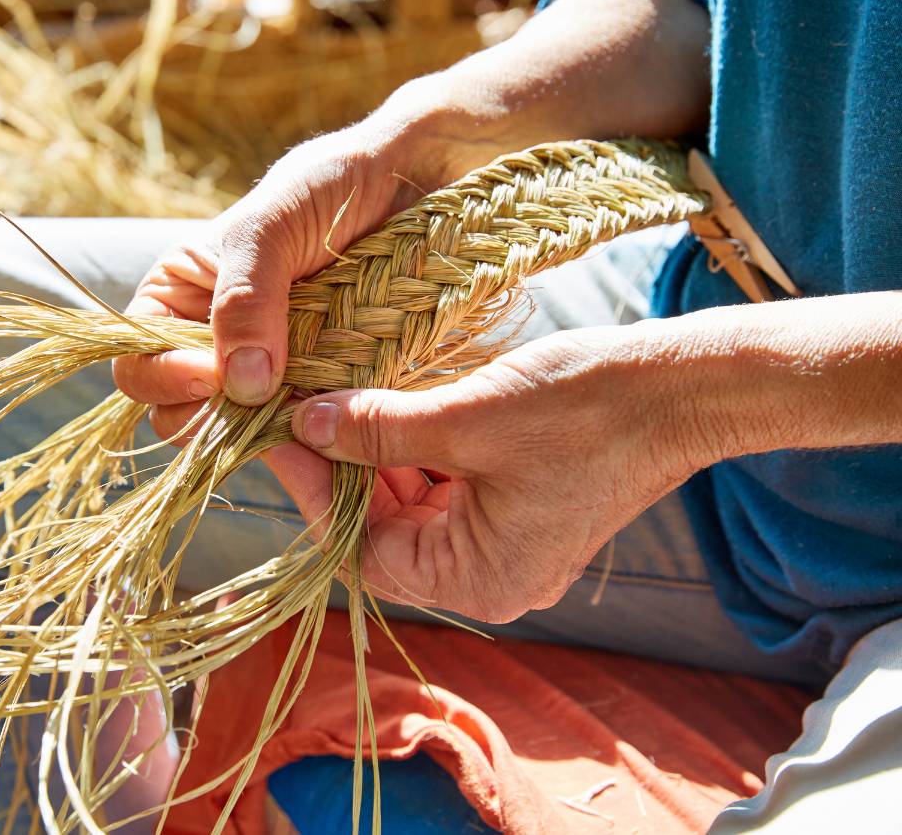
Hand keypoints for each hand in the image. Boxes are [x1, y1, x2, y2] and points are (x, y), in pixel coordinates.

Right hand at [113, 105, 466, 425]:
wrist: (414, 180)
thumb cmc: (330, 185)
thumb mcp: (271, 226)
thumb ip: (245, 298)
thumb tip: (240, 384)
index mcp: (181, 298)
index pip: (140, 362)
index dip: (165, 378)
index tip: (212, 375)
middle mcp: (218, 341)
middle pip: (187, 413)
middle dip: (221, 424)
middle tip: (267, 414)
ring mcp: (273, 370)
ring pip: (250, 435)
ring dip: (276, 445)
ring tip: (315, 440)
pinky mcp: (325, 387)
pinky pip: (308, 433)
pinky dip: (319, 445)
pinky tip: (342, 442)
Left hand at [265, 324, 709, 622]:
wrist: (683, 387)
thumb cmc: (585, 408)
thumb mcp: (465, 417)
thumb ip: (378, 429)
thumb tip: (306, 425)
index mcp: (479, 579)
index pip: (364, 552)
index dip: (317, 493)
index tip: (283, 437)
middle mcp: (491, 577)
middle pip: (385, 533)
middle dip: (344, 471)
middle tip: (304, 412)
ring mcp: (508, 545)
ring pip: (413, 508)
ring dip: (377, 456)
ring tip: (343, 400)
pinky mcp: (520, 509)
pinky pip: (447, 490)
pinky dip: (416, 451)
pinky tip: (393, 406)